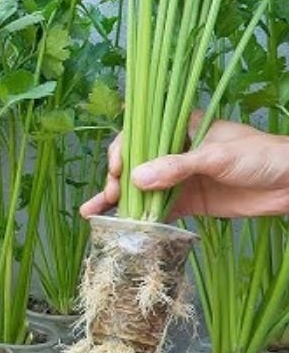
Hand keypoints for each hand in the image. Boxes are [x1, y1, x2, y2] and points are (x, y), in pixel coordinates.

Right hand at [80, 117, 288, 219]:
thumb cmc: (259, 156)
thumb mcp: (217, 156)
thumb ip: (177, 167)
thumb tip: (136, 179)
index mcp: (180, 128)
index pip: (140, 134)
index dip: (123, 150)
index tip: (118, 169)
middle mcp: (174, 152)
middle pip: (134, 163)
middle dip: (116, 178)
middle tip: (111, 194)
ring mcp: (179, 178)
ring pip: (140, 188)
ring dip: (116, 200)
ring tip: (92, 212)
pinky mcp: (187, 202)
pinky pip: (156, 209)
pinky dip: (138, 217)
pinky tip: (116, 223)